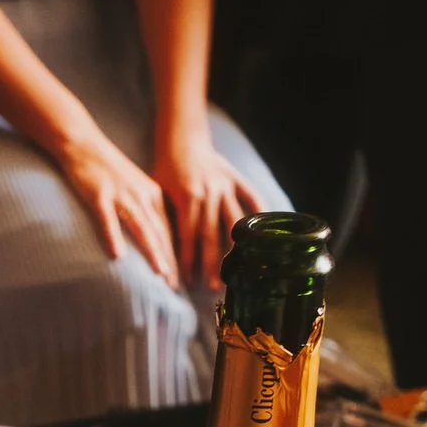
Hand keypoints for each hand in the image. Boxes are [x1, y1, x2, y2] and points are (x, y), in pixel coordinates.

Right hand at [54, 128, 178, 288]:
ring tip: (159, 274)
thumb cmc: (106, 169)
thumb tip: (152, 237)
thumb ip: (143, 210)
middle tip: (175, 286)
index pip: (168, 230)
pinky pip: (107, 220)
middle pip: (159, 233)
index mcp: (152, 195)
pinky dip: (113, 238)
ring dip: (152, 252)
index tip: (180, 278)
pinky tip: (117, 256)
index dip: (175, 255)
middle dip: (169, 260)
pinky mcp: (99, 195)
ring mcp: (121, 195)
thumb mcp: (133, 188)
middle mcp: (141, 196)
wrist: (84, 144)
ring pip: (141, 228)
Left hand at [154, 132, 264, 291]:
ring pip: (234, 221)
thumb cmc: (165, 171)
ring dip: (237, 248)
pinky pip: (252, 197)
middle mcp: (209, 193)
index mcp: (188, 197)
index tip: (186, 282)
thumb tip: (163, 254)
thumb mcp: (159, 194)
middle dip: (212, 263)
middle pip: (211, 235)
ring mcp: (226, 186)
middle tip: (214, 287)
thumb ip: (165, 220)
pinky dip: (262, 215)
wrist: (181, 139)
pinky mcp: (237, 179)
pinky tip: (267, 235)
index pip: (188, 237)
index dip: (187, 261)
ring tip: (241, 270)